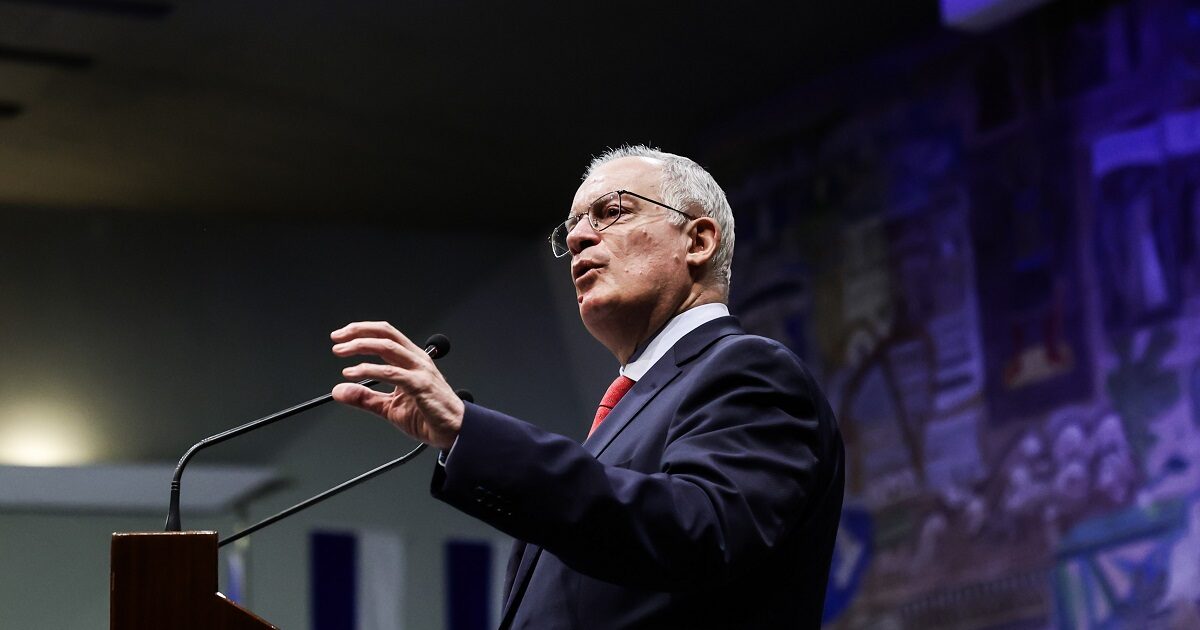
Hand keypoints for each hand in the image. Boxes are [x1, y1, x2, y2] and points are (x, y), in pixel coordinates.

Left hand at [330, 321, 463, 449]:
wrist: (454, 431)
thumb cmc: (429, 415)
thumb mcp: (389, 407)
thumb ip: (364, 398)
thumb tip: (339, 391)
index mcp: (411, 359)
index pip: (385, 335)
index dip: (362, 331)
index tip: (341, 336)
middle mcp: (416, 360)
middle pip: (386, 334)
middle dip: (358, 332)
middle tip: (337, 339)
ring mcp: (420, 371)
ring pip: (388, 347)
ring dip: (361, 346)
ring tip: (341, 352)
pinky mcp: (420, 385)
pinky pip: (392, 373)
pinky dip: (370, 370)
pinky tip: (354, 373)